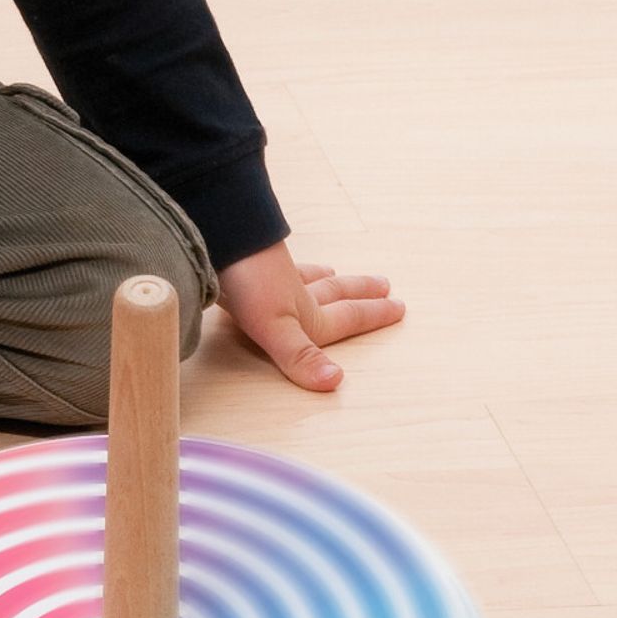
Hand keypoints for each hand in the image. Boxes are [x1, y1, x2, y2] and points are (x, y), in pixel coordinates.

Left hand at [213, 241, 405, 391]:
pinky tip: (275, 263)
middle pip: (334, 292)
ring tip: (332, 272)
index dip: (373, 315)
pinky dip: (283, 266)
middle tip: (382, 284)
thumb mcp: (275, 327)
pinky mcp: (245, 262)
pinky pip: (272, 265)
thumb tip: (335, 381)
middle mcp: (293, 292)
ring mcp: (270, 274)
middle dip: (358, 292)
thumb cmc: (247, 283)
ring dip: (322, 277)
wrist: (218, 237)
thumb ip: (301, 356)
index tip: (398, 306)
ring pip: (305, 276)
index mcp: (306, 314)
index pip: (346, 316)